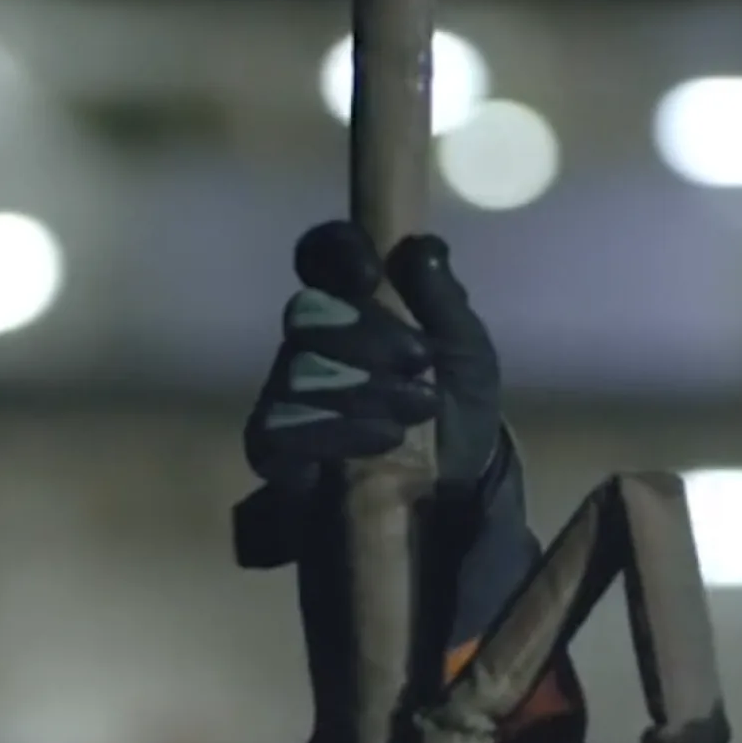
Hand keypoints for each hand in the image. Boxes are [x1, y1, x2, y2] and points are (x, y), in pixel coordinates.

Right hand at [244, 222, 503, 493]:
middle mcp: (312, 341)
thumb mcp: (468, 359)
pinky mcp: (273, 447)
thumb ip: (446, 303)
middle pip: (306, 311)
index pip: (322, 255)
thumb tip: (422, 245)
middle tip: (419, 361)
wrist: (450, 497)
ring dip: (363, 390)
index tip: (371, 276)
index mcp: (357, 306)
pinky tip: (378, 442)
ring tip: (415, 413)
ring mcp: (285, 392)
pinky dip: (333, 432)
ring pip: (297, 369)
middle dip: (367, 336)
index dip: (336, 254)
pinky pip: (276, 427)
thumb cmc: (456, 415)